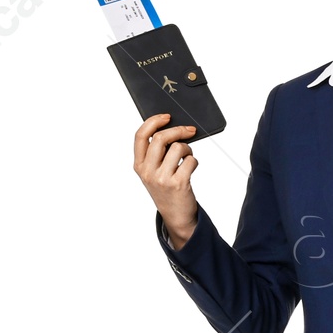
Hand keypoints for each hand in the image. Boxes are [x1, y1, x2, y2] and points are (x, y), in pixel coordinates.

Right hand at [133, 112, 199, 245]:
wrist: (176, 216)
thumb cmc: (167, 190)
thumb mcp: (154, 172)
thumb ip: (156, 153)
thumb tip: (172, 128)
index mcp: (139, 165)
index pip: (141, 136)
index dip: (154, 122)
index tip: (167, 117)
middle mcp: (148, 171)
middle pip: (161, 138)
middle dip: (178, 130)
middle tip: (189, 130)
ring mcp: (162, 178)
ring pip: (177, 148)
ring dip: (187, 148)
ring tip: (188, 156)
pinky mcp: (178, 183)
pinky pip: (190, 161)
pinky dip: (194, 161)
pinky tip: (191, 168)